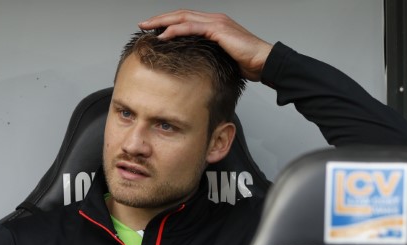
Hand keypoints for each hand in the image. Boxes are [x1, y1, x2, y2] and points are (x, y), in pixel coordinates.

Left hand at [139, 10, 273, 80]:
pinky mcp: (218, 30)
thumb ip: (208, 57)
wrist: (263, 62)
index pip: (186, 19)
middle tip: (143, 24)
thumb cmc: (246, 64)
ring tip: (148, 28)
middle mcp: (214, 19)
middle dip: (160, 19)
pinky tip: (164, 36)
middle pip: (181, 14)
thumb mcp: (222, 60)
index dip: (168, 22)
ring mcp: (216, 23)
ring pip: (183, 18)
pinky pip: (191, 27)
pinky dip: (175, 30)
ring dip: (163, 22)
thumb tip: (194, 66)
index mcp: (214, 25)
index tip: (153, 29)